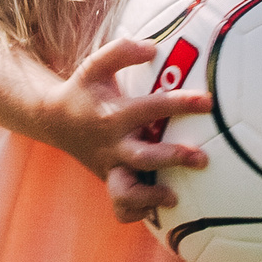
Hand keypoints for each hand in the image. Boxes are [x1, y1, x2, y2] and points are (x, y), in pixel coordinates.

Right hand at [47, 36, 211, 225]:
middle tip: (202, 158)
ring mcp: (111, 167)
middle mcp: (113, 144)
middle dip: (173, 158)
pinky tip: (158, 206)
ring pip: (126, 193)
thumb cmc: (84, 90)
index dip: (180, 104)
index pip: (151, 108)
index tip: (208, 102)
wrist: (54, 120)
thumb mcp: (95, 65)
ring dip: (151, 198)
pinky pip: (121, 207)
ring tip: (175, 196)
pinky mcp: (110, 181)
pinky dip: (136, 212)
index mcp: (113, 114)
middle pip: (144, 157)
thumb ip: (121, 51)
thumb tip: (152, 48)